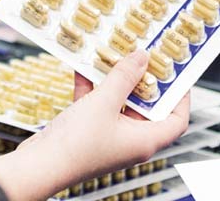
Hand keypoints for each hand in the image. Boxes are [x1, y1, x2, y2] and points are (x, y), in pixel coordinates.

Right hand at [0, 50, 188, 200]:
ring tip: (115, 55)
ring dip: (116, 80)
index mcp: (144, 140)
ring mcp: (109, 137)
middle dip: (144, 80)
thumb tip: (142, 58)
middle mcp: (130, 141)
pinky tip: (85, 67)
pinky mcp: (88, 133)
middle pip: (148, 107)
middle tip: (144, 55)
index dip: (180, 95)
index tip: (175, 72)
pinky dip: (93, 87)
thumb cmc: (76, 145)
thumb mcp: (104, 102)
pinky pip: (97, 106)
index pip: (177, 119)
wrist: (39, 166)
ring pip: (120, 103)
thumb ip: (124, 77)